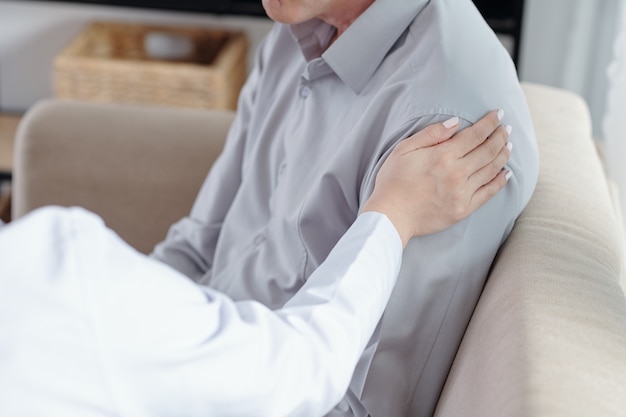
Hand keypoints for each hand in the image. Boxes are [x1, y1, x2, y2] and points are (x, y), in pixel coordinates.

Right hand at [362, 110, 511, 246]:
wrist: (390, 215)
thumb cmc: (393, 181)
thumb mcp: (404, 150)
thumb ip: (431, 134)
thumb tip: (455, 122)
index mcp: (443, 155)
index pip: (475, 135)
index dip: (489, 123)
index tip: (498, 115)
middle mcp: (457, 173)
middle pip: (488, 150)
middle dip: (500, 136)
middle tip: (506, 129)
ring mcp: (462, 192)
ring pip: (491, 170)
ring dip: (503, 155)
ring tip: (508, 146)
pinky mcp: (463, 209)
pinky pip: (488, 193)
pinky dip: (500, 181)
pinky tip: (506, 173)